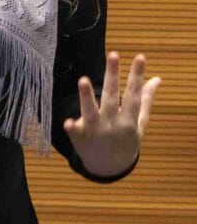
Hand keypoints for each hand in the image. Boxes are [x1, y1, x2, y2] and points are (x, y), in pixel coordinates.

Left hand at [63, 51, 160, 177]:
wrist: (110, 168)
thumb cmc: (125, 141)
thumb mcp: (139, 124)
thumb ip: (146, 101)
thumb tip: (156, 78)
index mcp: (129, 119)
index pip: (133, 94)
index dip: (137, 75)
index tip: (140, 57)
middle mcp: (112, 124)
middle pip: (112, 97)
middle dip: (112, 76)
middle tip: (113, 54)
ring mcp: (96, 132)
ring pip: (91, 112)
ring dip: (87, 97)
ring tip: (83, 80)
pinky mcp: (80, 139)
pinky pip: (75, 132)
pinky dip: (72, 128)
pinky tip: (67, 122)